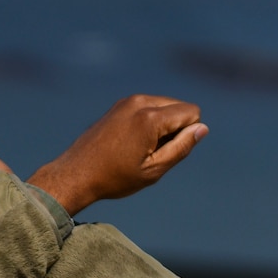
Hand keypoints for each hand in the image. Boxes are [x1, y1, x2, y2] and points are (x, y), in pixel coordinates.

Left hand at [26, 95, 207, 215]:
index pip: (192, 112)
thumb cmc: (115, 177)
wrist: (75, 174)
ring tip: (139, 148)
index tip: (165, 153)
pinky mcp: (119, 105)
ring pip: (164, 106)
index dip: (187, 135)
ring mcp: (127, 101)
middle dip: (176, 127)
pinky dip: (148, 122)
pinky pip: (148, 107)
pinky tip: (130, 142)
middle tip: (151, 152)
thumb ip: (181, 147)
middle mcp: (139, 101)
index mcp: (150, 117)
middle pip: (179, 106)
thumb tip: (202, 128)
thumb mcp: (154, 170)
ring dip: (162, 125)